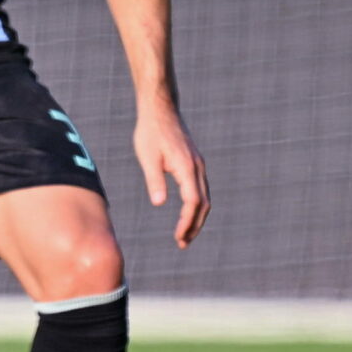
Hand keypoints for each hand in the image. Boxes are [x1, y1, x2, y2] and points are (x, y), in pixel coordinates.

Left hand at [132, 98, 207, 247]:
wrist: (160, 109)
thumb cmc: (150, 132)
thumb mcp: (147, 157)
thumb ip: (154, 180)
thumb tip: (159, 204)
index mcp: (186, 167)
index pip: (193, 202)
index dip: (187, 222)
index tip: (179, 238)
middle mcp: (197, 167)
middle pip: (203, 204)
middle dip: (194, 225)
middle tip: (182, 243)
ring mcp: (198, 164)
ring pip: (204, 197)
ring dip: (197, 217)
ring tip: (184, 234)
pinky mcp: (194, 162)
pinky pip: (201, 188)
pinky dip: (196, 205)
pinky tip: (187, 212)